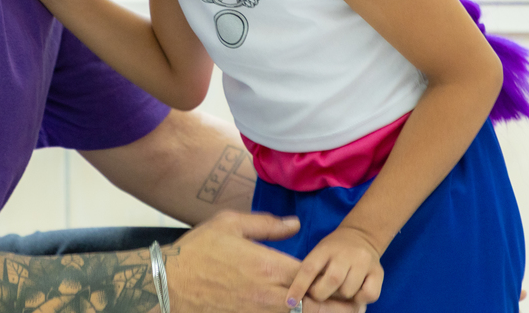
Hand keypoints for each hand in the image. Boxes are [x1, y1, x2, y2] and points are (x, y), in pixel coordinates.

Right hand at [165, 212, 370, 312]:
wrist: (169, 284)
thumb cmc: (198, 250)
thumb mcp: (230, 224)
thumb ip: (267, 224)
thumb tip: (296, 224)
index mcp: (268, 265)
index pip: (313, 276)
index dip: (335, 282)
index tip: (353, 284)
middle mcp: (268, 294)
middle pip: (314, 306)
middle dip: (339, 308)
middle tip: (359, 306)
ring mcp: (258, 312)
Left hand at [285, 226, 382, 307]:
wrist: (362, 236)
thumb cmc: (334, 251)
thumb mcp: (320, 253)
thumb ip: (312, 270)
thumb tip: (297, 297)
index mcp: (325, 248)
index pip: (309, 268)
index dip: (298, 287)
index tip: (290, 302)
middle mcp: (346, 253)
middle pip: (331, 281)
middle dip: (322, 294)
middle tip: (321, 293)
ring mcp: (363, 262)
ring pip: (349, 291)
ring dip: (341, 296)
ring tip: (340, 289)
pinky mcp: (378, 272)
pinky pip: (368, 294)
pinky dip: (360, 299)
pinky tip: (356, 291)